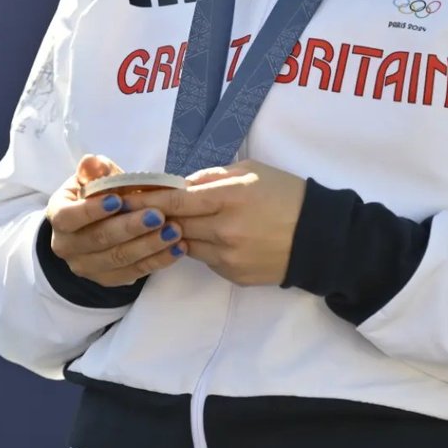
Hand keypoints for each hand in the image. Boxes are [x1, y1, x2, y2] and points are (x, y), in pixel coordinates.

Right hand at [44, 155, 183, 286]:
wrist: (94, 223)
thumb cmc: (96, 194)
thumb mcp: (93, 178)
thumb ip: (94, 171)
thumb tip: (92, 162)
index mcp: (58, 217)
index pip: (70, 217)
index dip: (93, 210)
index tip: (118, 200)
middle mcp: (66, 246)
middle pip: (99, 240)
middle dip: (131, 228)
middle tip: (158, 216)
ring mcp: (86, 267)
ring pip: (118, 260)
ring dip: (149, 246)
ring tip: (174, 232)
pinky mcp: (107, 279)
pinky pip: (133, 273)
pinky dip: (158, 261)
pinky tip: (178, 249)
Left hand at [129, 160, 306, 286]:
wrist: (320, 236)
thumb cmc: (285, 194)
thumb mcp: (250, 171)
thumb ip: (212, 177)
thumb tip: (180, 185)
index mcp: (229, 197)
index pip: (176, 200)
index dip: (149, 199)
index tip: (128, 197)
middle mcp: (224, 229)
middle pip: (175, 224)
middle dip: (158, 217)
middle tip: (141, 210)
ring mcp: (228, 256)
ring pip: (186, 245)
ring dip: (180, 233)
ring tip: (180, 222)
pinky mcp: (233, 276)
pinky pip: (205, 259)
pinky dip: (203, 247)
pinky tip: (213, 237)